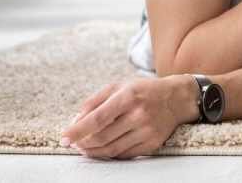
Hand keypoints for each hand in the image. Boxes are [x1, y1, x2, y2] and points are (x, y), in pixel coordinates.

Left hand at [61, 75, 196, 158]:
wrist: (177, 99)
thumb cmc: (143, 91)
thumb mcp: (118, 86)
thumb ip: (94, 102)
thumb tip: (75, 123)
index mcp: (128, 96)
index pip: (97, 119)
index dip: (77, 131)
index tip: (64, 138)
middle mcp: (139, 115)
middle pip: (101, 137)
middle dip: (82, 143)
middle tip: (74, 143)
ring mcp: (147, 131)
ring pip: (111, 149)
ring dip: (93, 151)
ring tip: (85, 147)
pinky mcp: (152, 144)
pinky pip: (124, 154)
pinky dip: (109, 153)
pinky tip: (103, 148)